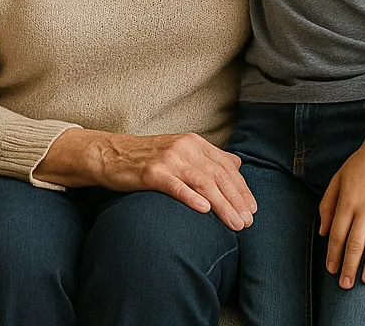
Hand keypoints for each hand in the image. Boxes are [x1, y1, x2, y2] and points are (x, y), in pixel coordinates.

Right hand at [101, 132, 256, 231]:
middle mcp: (184, 147)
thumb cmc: (148, 156)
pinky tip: (204, 210)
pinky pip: (175, 185)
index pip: (226, 166)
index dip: (242, 188)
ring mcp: (167, 158)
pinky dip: (191, 197)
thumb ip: (208, 157)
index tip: (252, 209)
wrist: (111, 153)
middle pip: (218, 175)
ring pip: (202, 182)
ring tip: (234, 223)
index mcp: (193, 142)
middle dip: (236, 200)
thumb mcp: (180, 151)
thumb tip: (237, 164)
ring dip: (222, 205)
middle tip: (247, 222)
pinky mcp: (151, 172)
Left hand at [319, 138, 364, 288]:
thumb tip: (323, 230)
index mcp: (347, 200)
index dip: (334, 254)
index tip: (331, 270)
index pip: (338, 233)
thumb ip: (328, 204)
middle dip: (349, 265)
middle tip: (345, 285)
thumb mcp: (338, 179)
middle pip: (355, 241)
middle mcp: (364, 206)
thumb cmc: (361, 162)